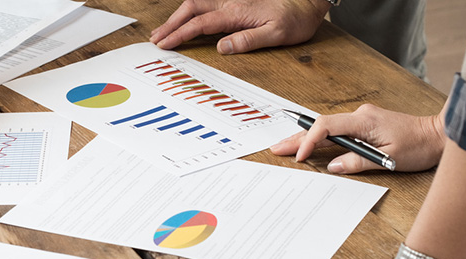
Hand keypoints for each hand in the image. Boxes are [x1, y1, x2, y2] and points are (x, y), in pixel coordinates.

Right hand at [149, 0, 330, 53]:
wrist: (309, 1)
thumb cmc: (296, 17)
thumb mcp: (277, 33)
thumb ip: (248, 40)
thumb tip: (222, 47)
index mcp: (237, 11)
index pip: (201, 23)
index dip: (180, 33)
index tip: (164, 44)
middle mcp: (231, 2)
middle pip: (192, 8)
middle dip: (171, 23)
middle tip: (156, 38)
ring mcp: (232, 0)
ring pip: (197, 3)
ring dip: (179, 16)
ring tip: (165, 31)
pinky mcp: (236, 2)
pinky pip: (207, 5)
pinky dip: (191, 13)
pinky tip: (186, 20)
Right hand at [270, 104, 444, 173]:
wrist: (439, 135)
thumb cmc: (420, 146)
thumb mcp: (388, 159)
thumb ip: (357, 162)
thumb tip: (333, 166)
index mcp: (364, 121)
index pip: (326, 127)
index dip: (309, 141)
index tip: (300, 156)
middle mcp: (360, 115)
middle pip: (321, 125)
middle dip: (298, 138)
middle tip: (277, 148)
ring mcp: (363, 119)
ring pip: (328, 128)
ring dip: (308, 138)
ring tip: (288, 149)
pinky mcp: (366, 125)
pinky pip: (338, 130)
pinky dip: (322, 139)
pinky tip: (312, 146)